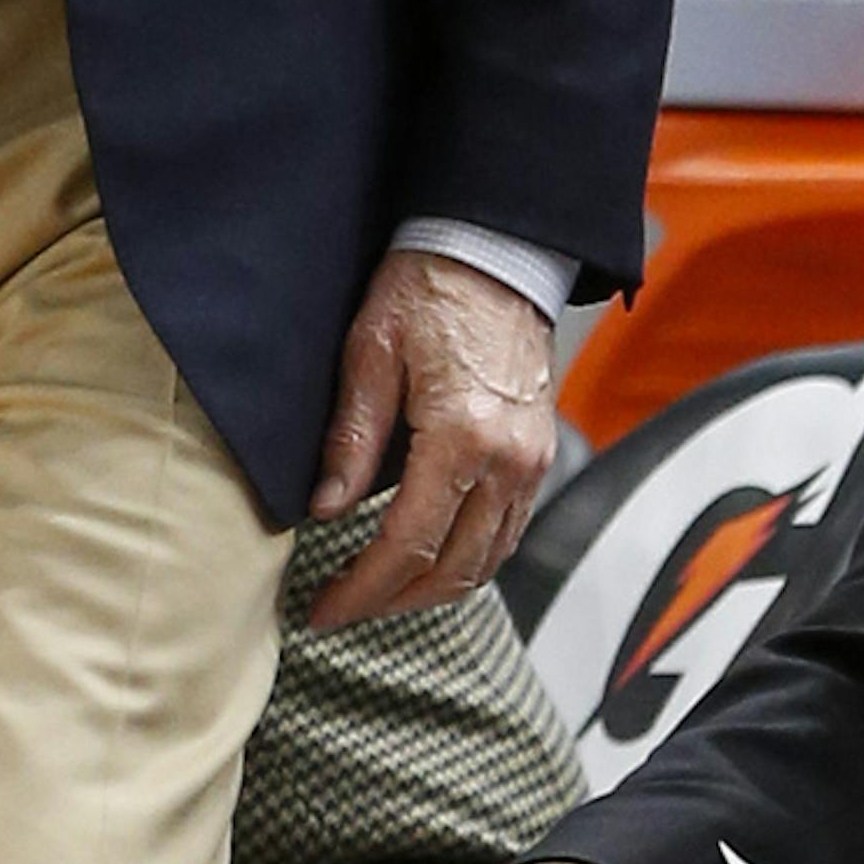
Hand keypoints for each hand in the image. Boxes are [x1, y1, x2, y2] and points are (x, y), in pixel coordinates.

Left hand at [306, 248, 556, 626]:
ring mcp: (531, 462)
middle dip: (392, 602)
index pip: (407, 545)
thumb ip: (351, 440)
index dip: (362, 590)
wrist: (495, 253)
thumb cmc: (428, 289)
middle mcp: (508, 461)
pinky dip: (467, 561)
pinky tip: (426, 559)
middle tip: (341, 611)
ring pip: (486, 561)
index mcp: (462, 438)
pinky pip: (506, 533)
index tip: (323, 611)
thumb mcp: (369, 354)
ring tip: (377, 593)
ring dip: (431, 590)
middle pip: (452, 570)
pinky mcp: (539, 455)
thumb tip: (326, 511)